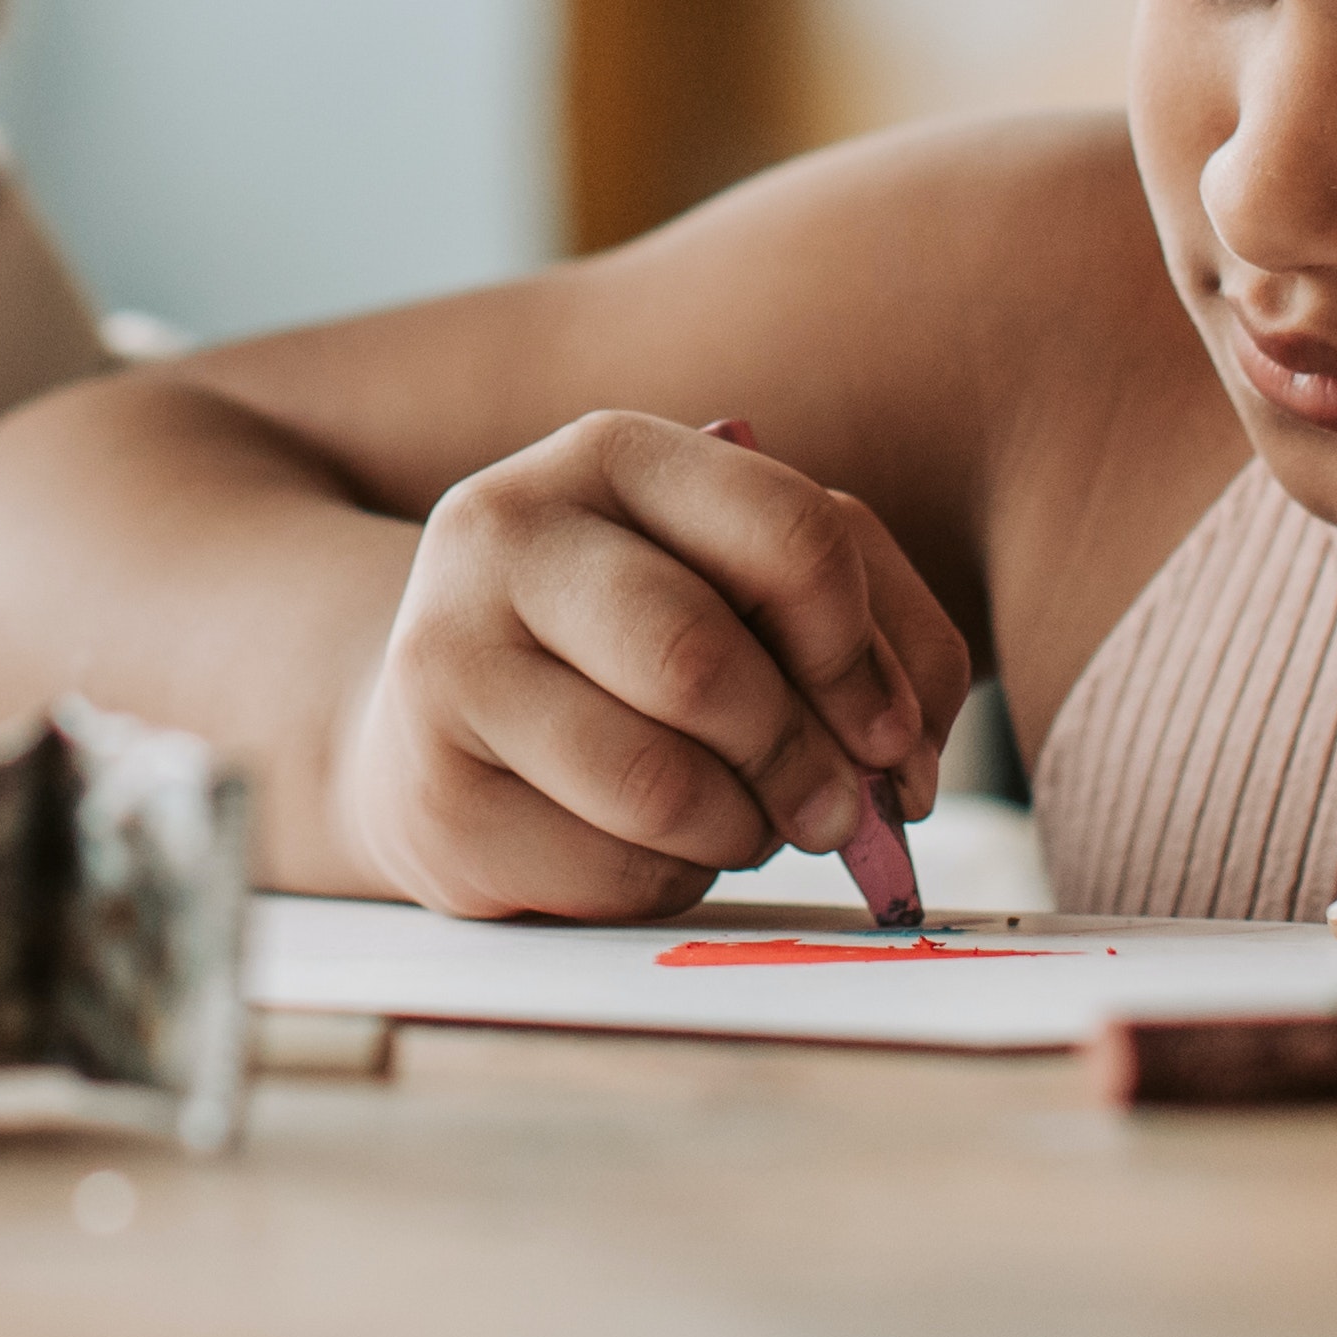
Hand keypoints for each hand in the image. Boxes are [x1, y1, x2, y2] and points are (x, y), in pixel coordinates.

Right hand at [332, 413, 971, 920]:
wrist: (444, 723)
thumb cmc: (635, 648)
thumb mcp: (754, 590)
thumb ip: (873, 635)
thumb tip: (900, 758)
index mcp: (611, 454)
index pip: (788, 532)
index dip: (859, 652)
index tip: (882, 726)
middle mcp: (507, 530)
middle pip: (702, 662)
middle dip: (800, 758)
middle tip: (834, 810)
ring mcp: (446, 660)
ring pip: (657, 783)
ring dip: (740, 830)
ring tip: (740, 820)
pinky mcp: (435, 799)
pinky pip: (609, 870)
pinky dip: (669, 881)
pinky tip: (650, 846)